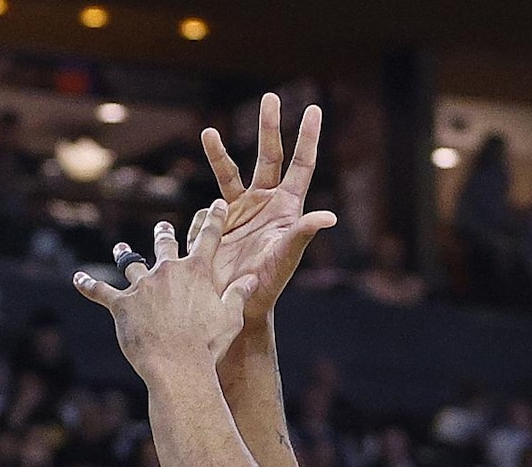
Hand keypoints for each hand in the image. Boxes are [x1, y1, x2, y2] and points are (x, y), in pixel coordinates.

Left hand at [73, 210, 259, 380]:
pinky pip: (101, 292)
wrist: (177, 365)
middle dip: (165, 234)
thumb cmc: (209, 344)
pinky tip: (78, 279)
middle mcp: (167, 271)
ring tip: (121, 248)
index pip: (208, 238)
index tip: (217, 205)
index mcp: (196, 272)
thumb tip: (252, 278)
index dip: (214, 220)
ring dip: (125, 255)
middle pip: (165, 245)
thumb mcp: (232, 318)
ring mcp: (143, 286)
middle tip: (163, 227)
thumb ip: (239, 295)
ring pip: (131, 264)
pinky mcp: (122, 304)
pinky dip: (89, 286)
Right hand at [197, 95, 337, 331]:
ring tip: (209, 132)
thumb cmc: (267, 285)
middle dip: (269, 127)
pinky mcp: (219, 221)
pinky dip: (204, 212)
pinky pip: (208, 204)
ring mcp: (242, 210)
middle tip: (269, 97)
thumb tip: (328, 216)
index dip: (307, 137)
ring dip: (219, 153)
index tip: (313, 108)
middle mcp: (267, 203)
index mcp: (288, 207)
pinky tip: (202, 233)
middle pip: (269, 156)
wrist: (236, 304)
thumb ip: (303, 234)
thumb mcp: (285, 258)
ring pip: (230, 172)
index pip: (301, 165)